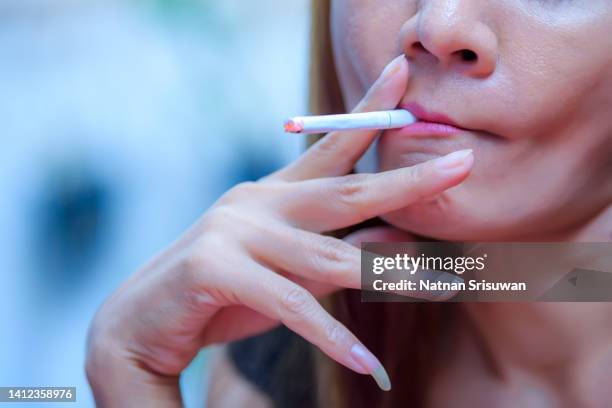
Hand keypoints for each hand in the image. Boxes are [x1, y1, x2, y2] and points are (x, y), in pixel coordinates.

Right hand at [85, 55, 474, 405]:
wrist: (143, 321)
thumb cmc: (224, 291)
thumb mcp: (288, 267)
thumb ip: (337, 248)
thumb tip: (398, 237)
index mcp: (274, 192)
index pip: (329, 146)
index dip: (368, 110)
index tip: (403, 74)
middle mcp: (256, 201)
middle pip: (343, 191)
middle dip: (406, 181)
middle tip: (462, 163)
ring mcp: (233, 231)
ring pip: (327, 258)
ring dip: (388, 277)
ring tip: (445, 288)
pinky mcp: (215, 268)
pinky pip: (289, 305)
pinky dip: (330, 335)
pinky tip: (364, 362)